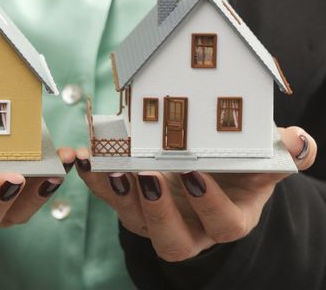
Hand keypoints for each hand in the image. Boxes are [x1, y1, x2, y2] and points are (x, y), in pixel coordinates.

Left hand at [65, 126, 315, 261]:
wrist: (208, 168)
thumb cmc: (237, 167)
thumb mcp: (262, 159)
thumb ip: (283, 154)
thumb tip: (300, 141)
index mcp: (226, 218)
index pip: (222, 226)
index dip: (209, 205)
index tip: (196, 174)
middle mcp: (189, 225)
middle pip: (171, 239)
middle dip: (156, 211)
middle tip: (145, 175)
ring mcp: (155, 216)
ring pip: (132, 219)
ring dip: (115, 193)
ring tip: (104, 164)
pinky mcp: (130, 201)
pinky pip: (107, 195)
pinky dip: (91, 177)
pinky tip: (80, 155)